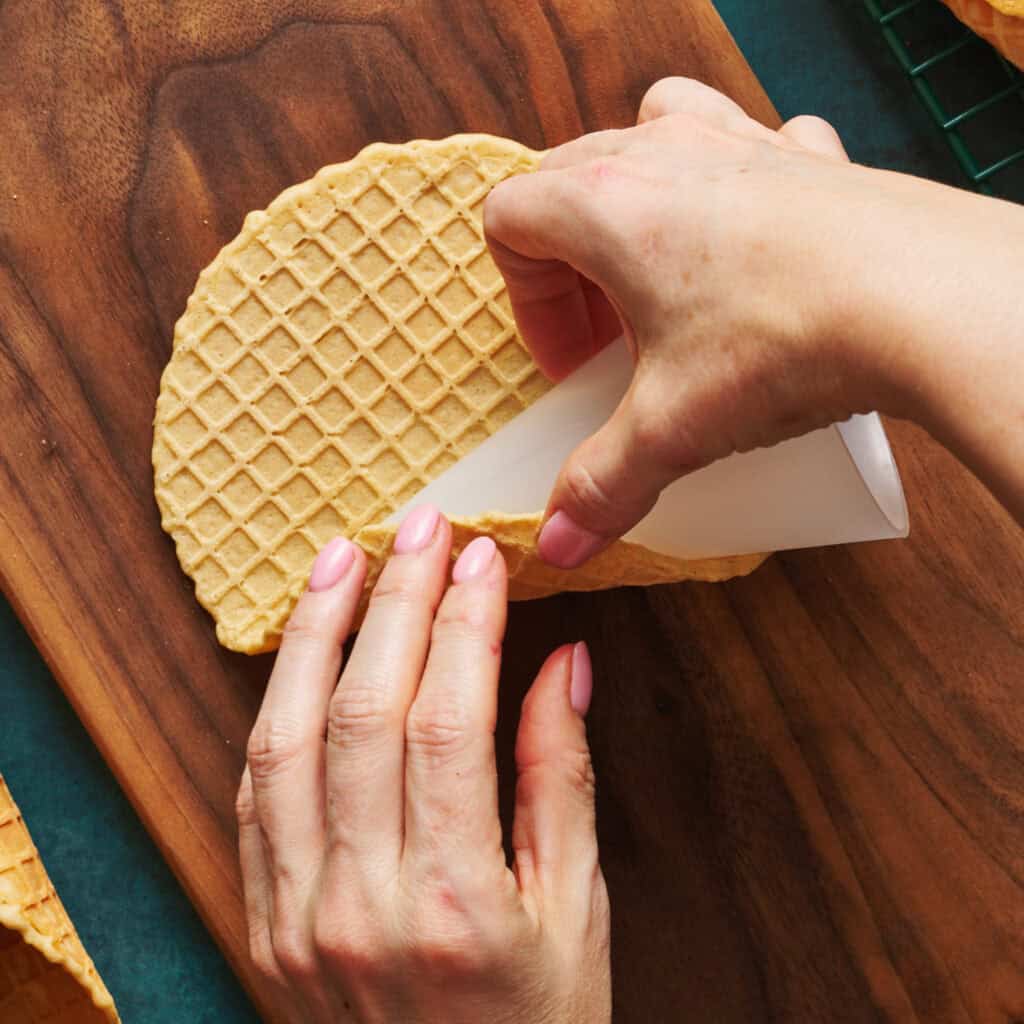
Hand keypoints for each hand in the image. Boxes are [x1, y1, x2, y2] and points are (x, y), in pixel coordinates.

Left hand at [236, 509, 609, 1023]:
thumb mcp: (577, 914)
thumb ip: (564, 780)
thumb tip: (564, 666)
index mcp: (456, 905)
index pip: (448, 719)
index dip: (463, 622)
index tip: (480, 558)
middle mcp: (360, 905)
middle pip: (363, 710)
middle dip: (394, 600)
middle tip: (419, 528)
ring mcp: (297, 916)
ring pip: (286, 738)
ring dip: (313, 635)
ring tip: (342, 558)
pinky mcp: (266, 922)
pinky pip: (254, 791)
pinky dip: (277, 707)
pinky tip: (302, 651)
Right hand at [485, 77, 876, 566]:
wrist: (923, 297)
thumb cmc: (783, 341)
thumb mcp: (673, 427)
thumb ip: (604, 485)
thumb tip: (559, 542)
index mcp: (605, 207)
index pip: (511, 220)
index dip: (526, 299)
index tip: (571, 361)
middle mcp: (663, 153)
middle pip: (568, 178)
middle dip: (571, 262)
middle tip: (608, 335)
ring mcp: (738, 142)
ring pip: (650, 130)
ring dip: (637, 194)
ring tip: (663, 268)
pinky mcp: (803, 156)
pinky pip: (745, 140)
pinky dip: (730, 182)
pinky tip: (751, 243)